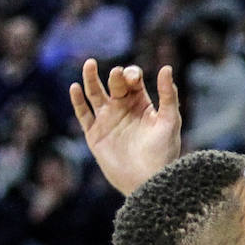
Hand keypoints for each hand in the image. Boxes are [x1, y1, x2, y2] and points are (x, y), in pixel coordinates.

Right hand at [69, 58, 180, 195]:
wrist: (147, 180)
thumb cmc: (163, 152)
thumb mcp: (169, 120)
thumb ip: (168, 94)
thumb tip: (166, 68)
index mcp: (141, 104)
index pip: (132, 80)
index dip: (131, 74)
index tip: (132, 78)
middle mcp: (123, 109)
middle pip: (114, 84)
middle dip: (115, 77)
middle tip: (117, 74)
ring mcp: (107, 120)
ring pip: (95, 94)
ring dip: (91, 79)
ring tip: (90, 64)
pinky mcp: (94, 134)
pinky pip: (83, 114)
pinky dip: (77, 101)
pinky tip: (75, 87)